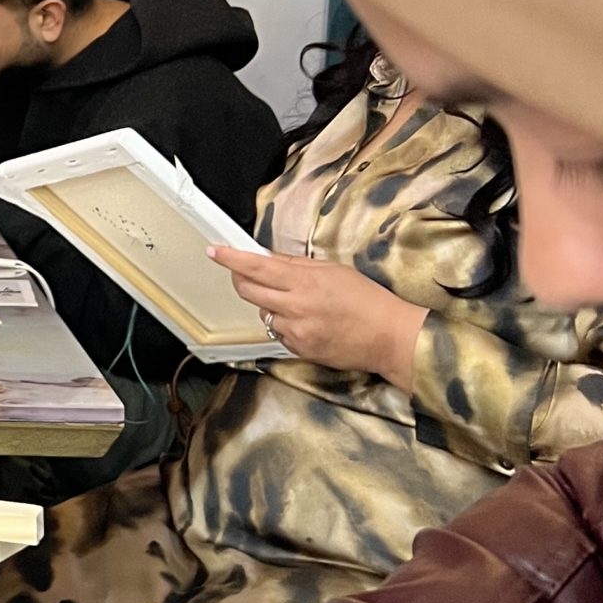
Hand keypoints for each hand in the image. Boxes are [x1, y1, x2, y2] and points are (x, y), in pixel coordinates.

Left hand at [209, 244, 424, 387]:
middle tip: (243, 272)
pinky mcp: (298, 350)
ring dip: (268, 303)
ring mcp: (295, 331)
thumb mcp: (333, 270)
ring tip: (297, 301)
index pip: (256, 267)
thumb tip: (267, 258)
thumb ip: (296, 265)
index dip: (231, 259)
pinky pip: (278, 332)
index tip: (214, 252)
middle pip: (247, 291)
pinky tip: (307, 320)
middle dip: (240, 279)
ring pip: (263, 313)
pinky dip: (284, 323)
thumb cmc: (367, 300)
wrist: (388, 337)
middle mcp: (294, 307)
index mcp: (304, 282)